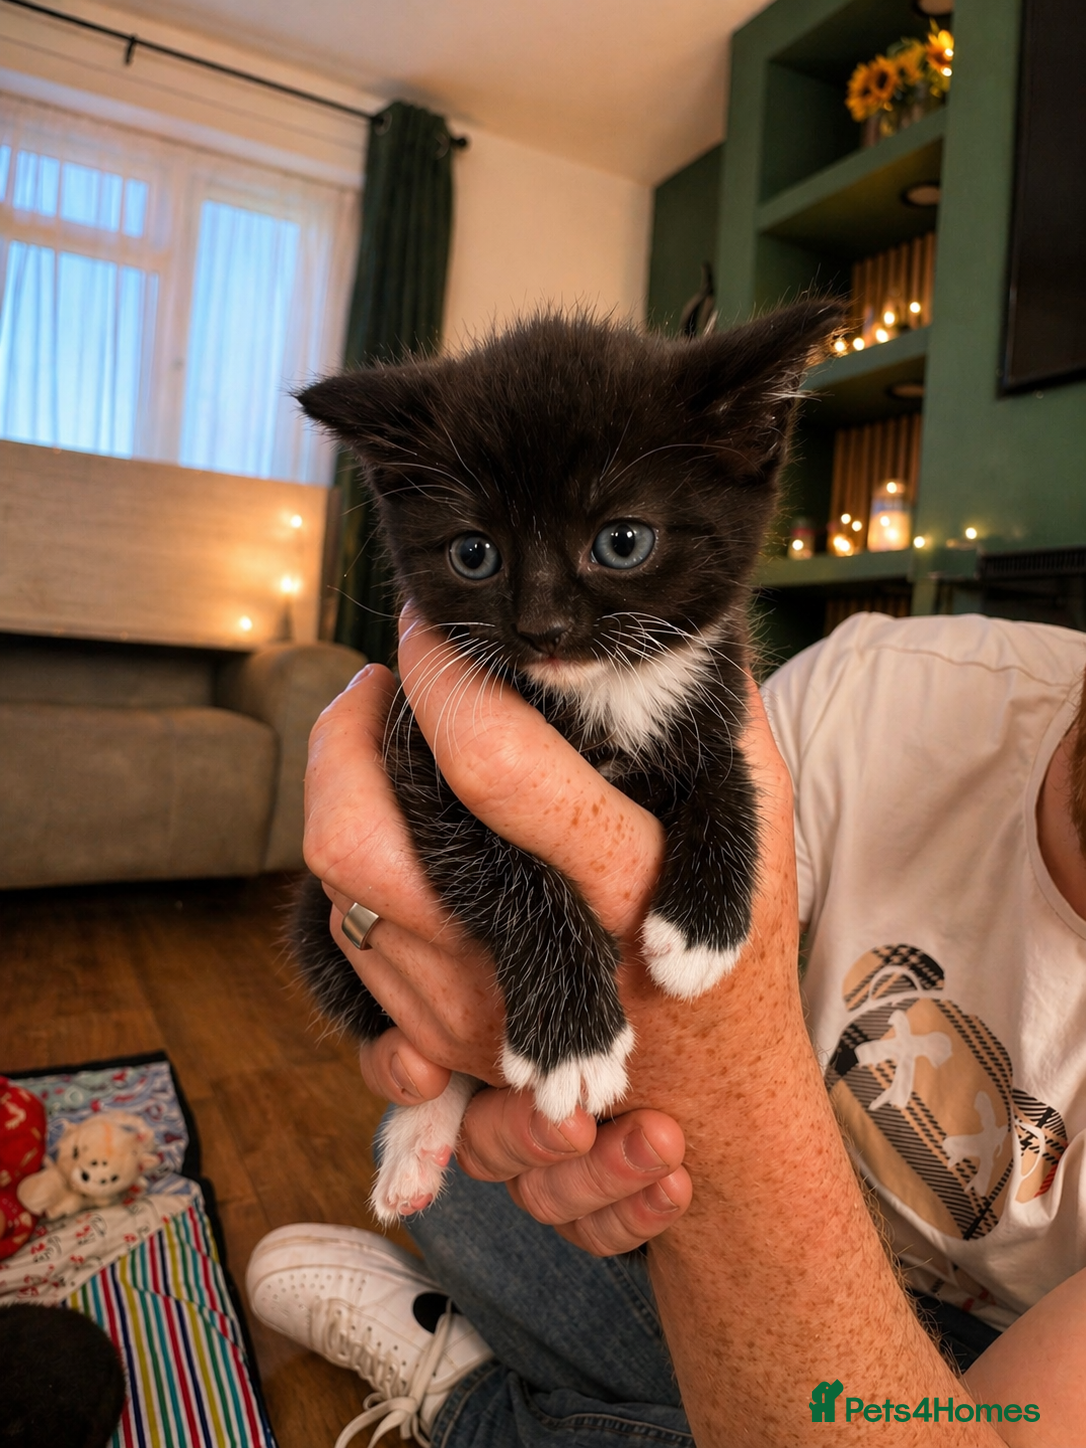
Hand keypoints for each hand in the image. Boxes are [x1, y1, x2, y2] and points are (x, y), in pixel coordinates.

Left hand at [301, 608, 698, 1250]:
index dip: (445, 675)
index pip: (492, 761)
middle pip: (362, 838)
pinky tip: (387, 831)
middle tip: (375, 686)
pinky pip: (345, 945)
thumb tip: (683, 631)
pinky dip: (351, 872)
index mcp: (615, 882)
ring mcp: (460, 1008)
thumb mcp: (758, 833)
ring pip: (339, 887)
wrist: (718, 1105)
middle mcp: (520, 954)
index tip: (431, 626)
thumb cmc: (740, 960)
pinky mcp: (431, 1040)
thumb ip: (724, 728)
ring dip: (341, 793)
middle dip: (342, 740)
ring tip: (379, 742)